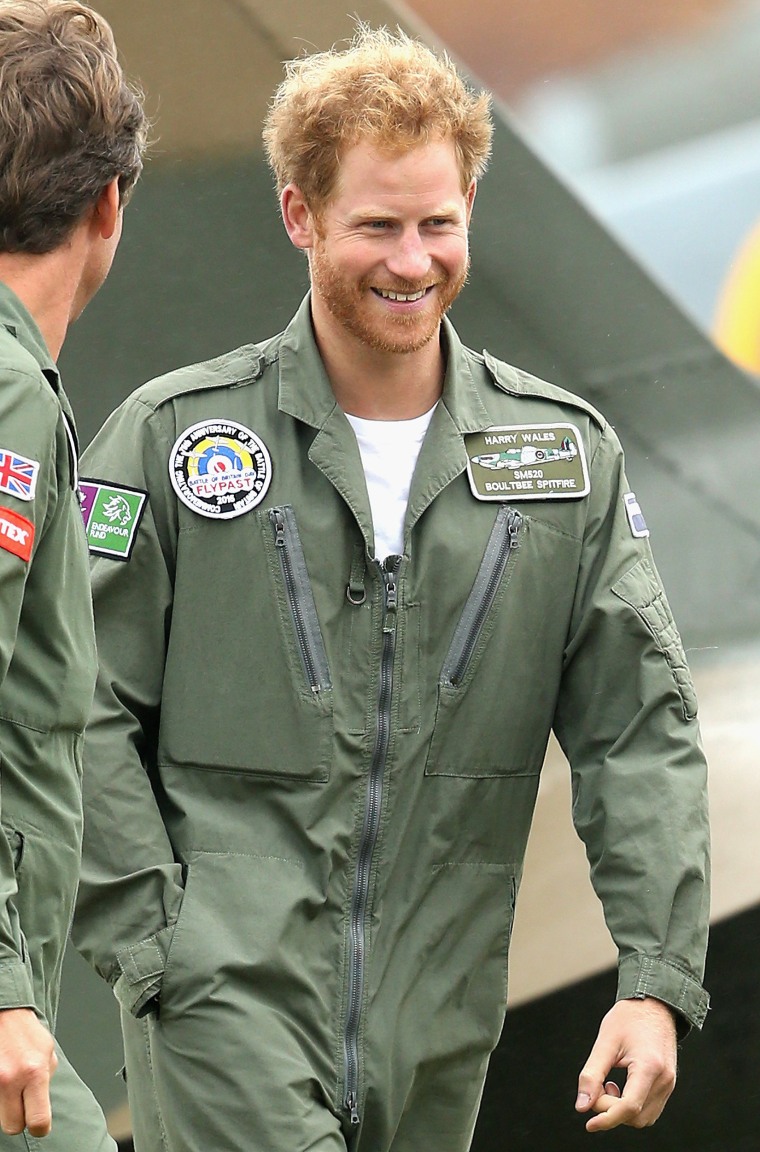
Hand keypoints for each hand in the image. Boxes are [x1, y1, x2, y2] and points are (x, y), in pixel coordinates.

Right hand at [0, 1008, 56, 1135]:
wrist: (5, 1014)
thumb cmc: (26, 1032)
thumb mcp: (47, 1053)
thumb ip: (46, 1079)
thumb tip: (44, 1104)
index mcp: (34, 1073)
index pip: (38, 1121)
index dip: (40, 1127)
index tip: (39, 1124)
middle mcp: (11, 1079)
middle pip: (13, 1126)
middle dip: (20, 1118)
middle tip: (22, 1102)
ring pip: (0, 1116)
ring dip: (7, 1106)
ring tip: (12, 1086)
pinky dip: (0, 1094)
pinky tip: (4, 1079)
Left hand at [575, 997, 676, 1131]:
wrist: (654, 1004)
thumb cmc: (628, 1018)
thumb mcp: (604, 1042)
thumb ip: (591, 1075)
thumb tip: (582, 1106)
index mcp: (649, 1067)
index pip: (629, 1107)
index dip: (607, 1119)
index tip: (589, 1123)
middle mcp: (664, 1079)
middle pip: (636, 1117)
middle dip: (611, 1110)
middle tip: (598, 1087)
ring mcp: (669, 1083)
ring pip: (644, 1118)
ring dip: (622, 1111)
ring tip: (609, 1085)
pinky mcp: (668, 1084)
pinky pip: (650, 1109)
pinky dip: (632, 1107)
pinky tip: (620, 1087)